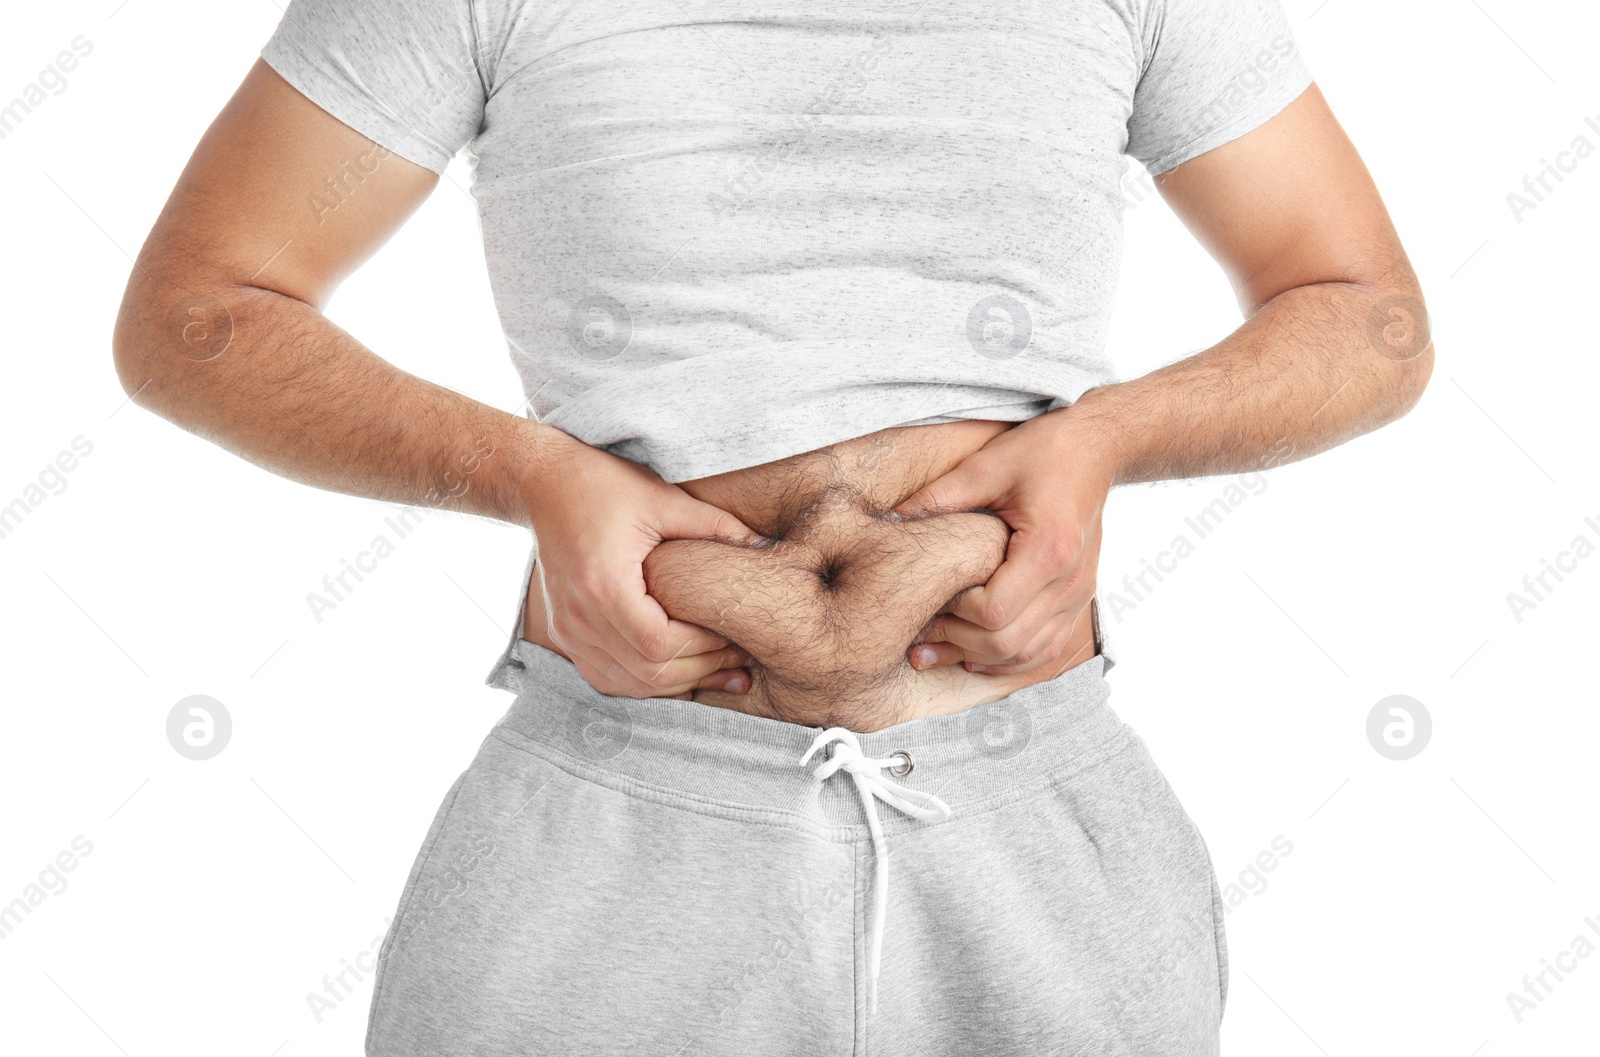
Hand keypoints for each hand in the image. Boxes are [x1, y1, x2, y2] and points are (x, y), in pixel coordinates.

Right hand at [526, 433, 763, 698]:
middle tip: (742, 661)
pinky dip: (647, 683)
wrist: (543, 485)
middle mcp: (579, 618)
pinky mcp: (566, 635)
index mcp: (603, 585)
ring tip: (722, 673)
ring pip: (629, 685)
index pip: (659, 643)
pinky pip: (609, 678)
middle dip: (702, 671)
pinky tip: (681, 674)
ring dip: (678, 684)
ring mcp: (568, 631)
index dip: (704, 648)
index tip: (737, 635)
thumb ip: (716, 526)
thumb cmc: (603, 485)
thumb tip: (767, 546)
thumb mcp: (664, 498)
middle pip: (648, 673)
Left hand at [893, 410, 1116, 676]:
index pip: (993, 611)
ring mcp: (1079, 594)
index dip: (954, 612)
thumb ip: (938, 497)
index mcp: (1048, 549)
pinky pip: (1047, 649)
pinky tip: (975, 654)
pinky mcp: (1079, 599)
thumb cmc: (1044, 452)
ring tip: (937, 651)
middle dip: (957, 643)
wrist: (1096, 451)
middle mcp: (1069, 581)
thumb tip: (889, 520)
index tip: (930, 596)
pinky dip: (1010, 660)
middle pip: (1008, 642)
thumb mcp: (987, 465)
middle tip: (919, 636)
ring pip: (1027, 655)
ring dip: (980, 658)